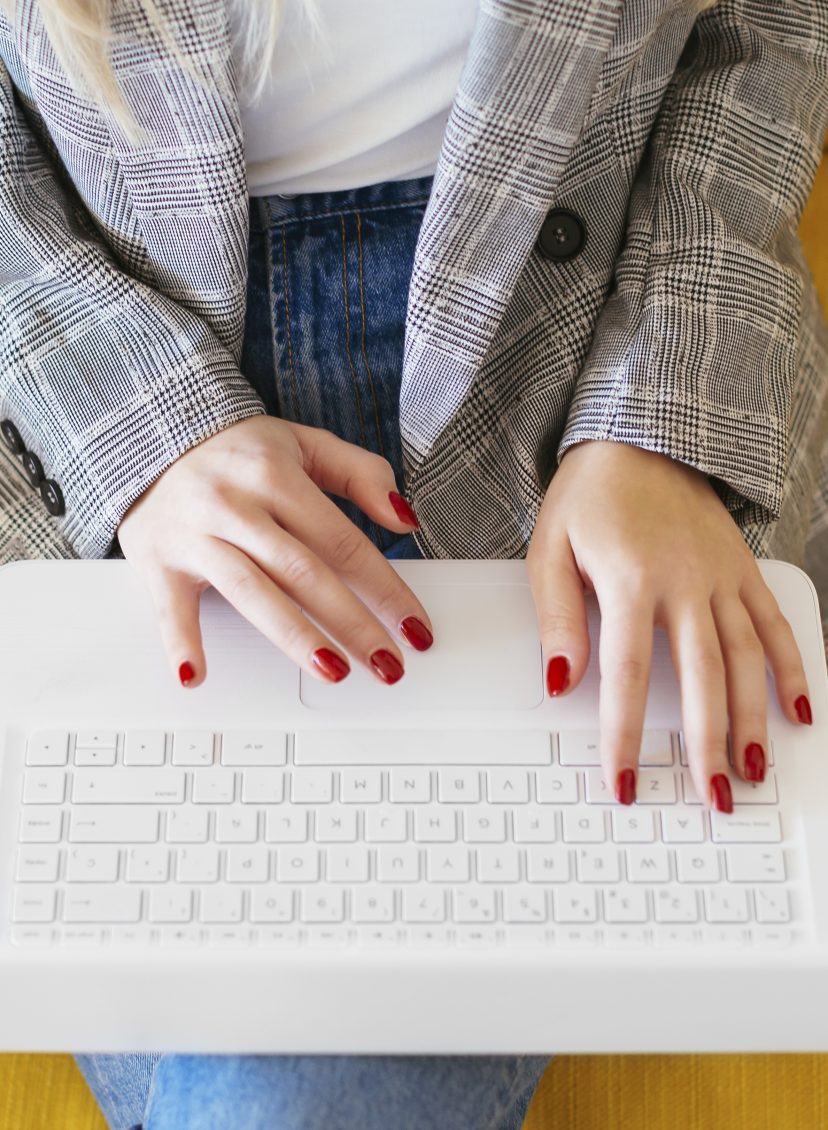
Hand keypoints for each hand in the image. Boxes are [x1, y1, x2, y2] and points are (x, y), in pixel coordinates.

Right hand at [117, 417, 433, 686]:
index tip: (413, 626)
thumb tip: (405, 520)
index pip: (344, 542)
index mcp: (276, 476)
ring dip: (294, 637)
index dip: (385, 588)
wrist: (147, 431)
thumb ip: (362, 474)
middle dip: (353, 623)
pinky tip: (197, 676)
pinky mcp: (158, 561)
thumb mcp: (304, 443)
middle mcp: (236, 505)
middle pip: (304, 573)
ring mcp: (196, 535)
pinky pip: (170, 608)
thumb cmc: (235, 450)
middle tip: (387, 665)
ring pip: (251, 592)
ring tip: (333, 671)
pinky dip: (181, 643)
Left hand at [526, 440, 812, 810]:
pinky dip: (790, 667)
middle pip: (701, 679)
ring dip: (753, 721)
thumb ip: (557, 617)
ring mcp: (721, 576)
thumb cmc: (589, 494)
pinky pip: (774, 624)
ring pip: (746, 660)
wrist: (641, 435)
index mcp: (629, 580)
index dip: (625, 735)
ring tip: (754, 771)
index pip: (625, 676)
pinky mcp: (742, 569)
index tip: (623, 782)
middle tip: (712, 798)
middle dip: (706, 745)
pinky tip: (797, 710)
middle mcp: (684, 582)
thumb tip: (561, 681)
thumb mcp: (549, 548)